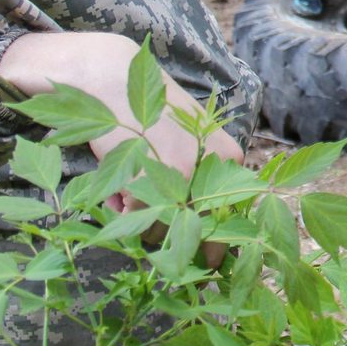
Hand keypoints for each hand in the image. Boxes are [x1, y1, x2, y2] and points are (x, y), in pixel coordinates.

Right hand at [0, 32, 244, 262]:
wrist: (115, 81)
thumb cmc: (152, 116)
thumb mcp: (191, 142)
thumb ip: (201, 182)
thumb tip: (203, 241)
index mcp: (229, 159)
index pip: (231, 218)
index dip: (215, 246)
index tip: (207, 264)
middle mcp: (211, 168)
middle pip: (198, 233)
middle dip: (178, 246)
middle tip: (166, 253)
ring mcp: (179, 174)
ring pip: (161, 232)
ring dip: (143, 224)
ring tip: (132, 192)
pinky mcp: (147, 179)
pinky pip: (132, 219)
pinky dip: (120, 210)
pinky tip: (118, 188)